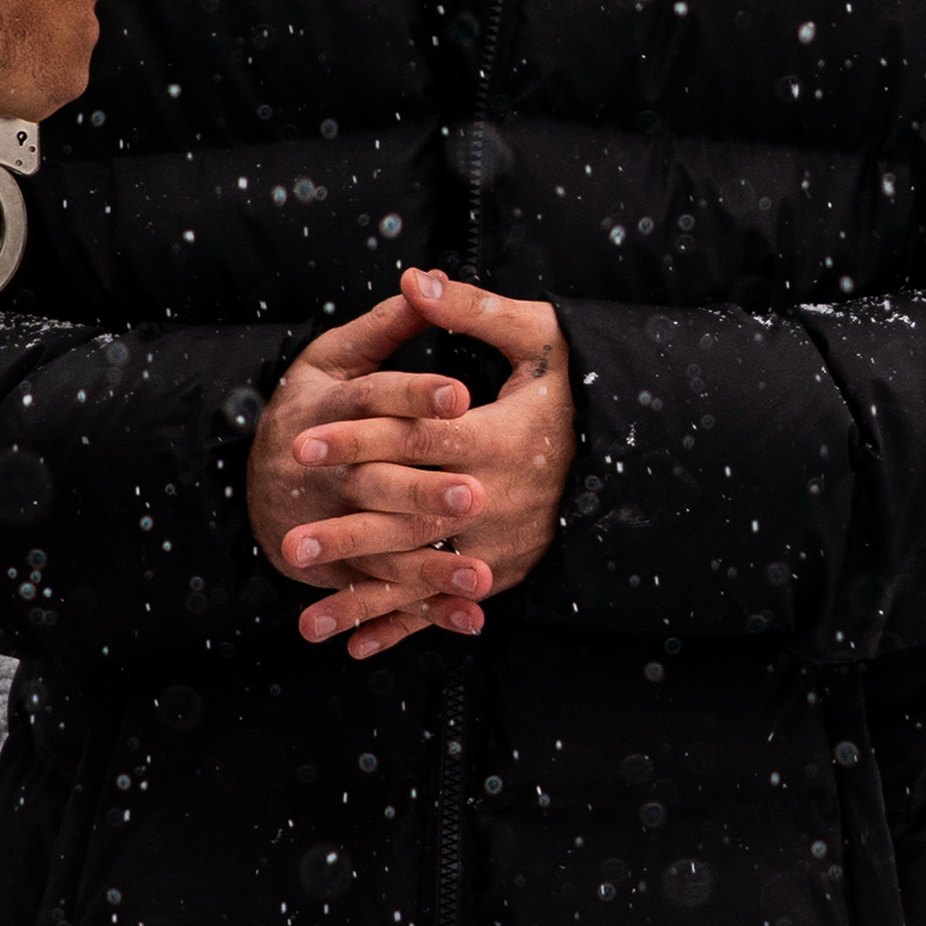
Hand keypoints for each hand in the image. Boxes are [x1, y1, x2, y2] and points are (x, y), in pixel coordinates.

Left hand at [287, 269, 573, 656]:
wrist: (636, 452)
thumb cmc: (573, 387)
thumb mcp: (539, 339)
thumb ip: (473, 311)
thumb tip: (416, 277)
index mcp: (502, 439)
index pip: (418, 439)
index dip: (359, 438)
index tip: (301, 442)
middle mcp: (500, 500)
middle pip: (411, 517)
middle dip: (349, 533)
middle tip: (289, 542)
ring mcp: (501, 545)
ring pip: (421, 573)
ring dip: (364, 598)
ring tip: (307, 620)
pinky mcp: (500, 572)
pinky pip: (444, 604)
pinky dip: (401, 627)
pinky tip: (354, 647)